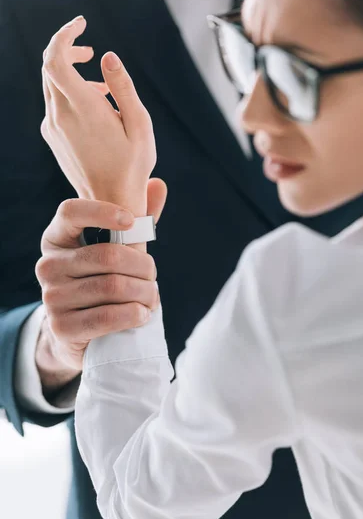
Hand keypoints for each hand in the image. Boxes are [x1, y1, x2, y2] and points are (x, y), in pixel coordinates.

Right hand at [35, 187, 165, 394]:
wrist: (81, 333)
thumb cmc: (103, 283)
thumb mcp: (117, 251)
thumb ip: (137, 221)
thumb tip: (158, 184)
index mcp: (57, 238)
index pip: (71, 212)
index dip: (102, 211)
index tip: (132, 221)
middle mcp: (48, 265)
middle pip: (108, 256)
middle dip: (144, 267)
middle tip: (154, 278)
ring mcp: (51, 297)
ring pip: (113, 287)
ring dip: (144, 294)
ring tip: (152, 298)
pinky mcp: (61, 327)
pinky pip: (107, 317)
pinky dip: (134, 315)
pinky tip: (143, 315)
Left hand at [40, 15, 155, 214]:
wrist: (111, 204)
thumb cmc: (132, 167)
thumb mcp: (139, 125)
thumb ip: (123, 87)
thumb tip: (107, 56)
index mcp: (83, 110)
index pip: (55, 59)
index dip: (64, 36)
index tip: (81, 25)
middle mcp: (61, 116)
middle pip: (50, 68)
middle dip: (68, 51)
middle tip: (90, 53)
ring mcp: (52, 129)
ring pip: (52, 86)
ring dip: (71, 75)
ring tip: (103, 90)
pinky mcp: (52, 138)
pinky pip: (54, 105)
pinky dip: (70, 95)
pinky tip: (95, 110)